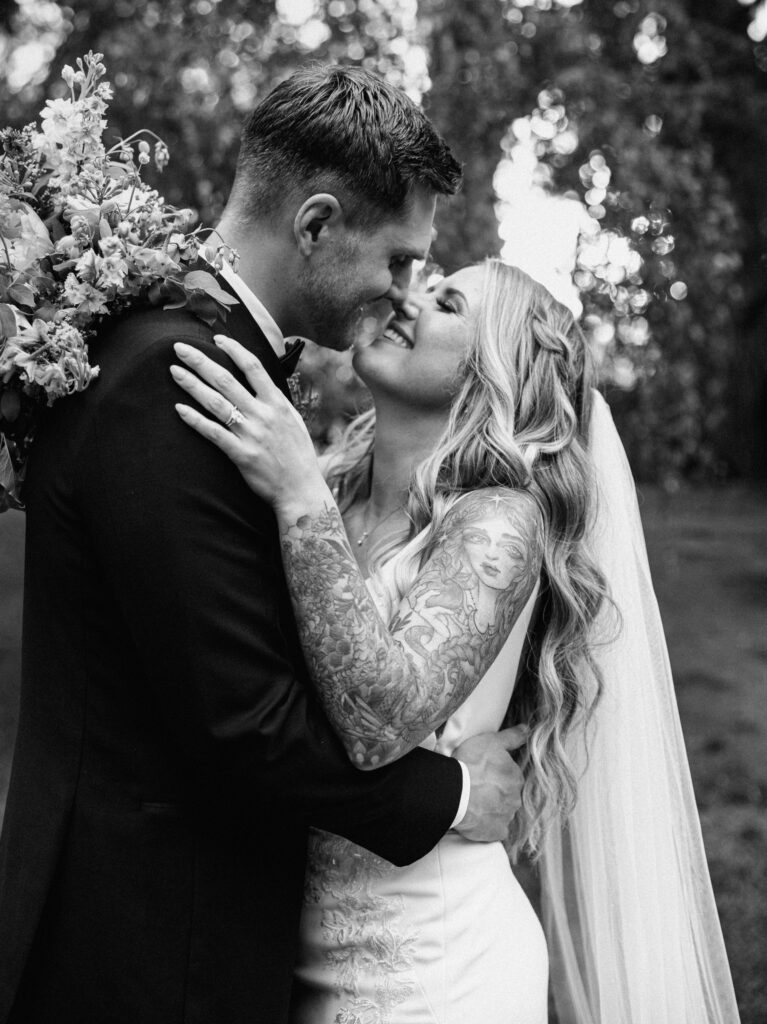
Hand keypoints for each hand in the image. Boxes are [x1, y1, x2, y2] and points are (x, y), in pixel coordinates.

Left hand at [171, 335, 325, 512]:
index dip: (233, 349)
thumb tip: (261, 382)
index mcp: (277, 402)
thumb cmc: (297, 455)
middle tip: (179, 348)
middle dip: (200, 361)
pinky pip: (214, 433)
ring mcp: (251, 434)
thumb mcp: (293, 420)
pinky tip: (179, 409)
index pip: (253, 366)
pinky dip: (195, 420)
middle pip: (226, 380)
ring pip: (216, 403)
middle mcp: (263, 414)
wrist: (301, 489)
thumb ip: (276, 401)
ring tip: (174, 372)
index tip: (216, 339)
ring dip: (192, 385)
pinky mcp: (241, 455)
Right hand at [452, 726, 527, 842]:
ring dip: (492, 809)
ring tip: (474, 803)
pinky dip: (488, 826)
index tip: (484, 774)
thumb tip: (527, 729)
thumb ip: (512, 737)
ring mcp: (507, 816)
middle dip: (496, 793)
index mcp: (516, 777)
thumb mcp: (491, 741)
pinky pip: (495, 830)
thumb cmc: (471, 762)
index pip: (511, 777)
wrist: (454, 791)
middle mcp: (516, 798)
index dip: (497, 775)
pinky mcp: (496, 832)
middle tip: (478, 789)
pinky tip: (476, 820)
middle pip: (508, 795)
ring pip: (502, 812)